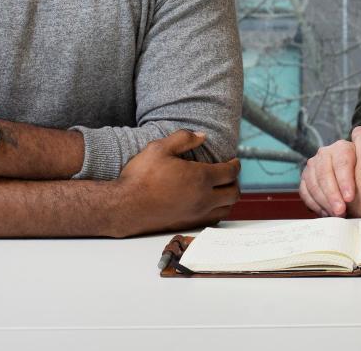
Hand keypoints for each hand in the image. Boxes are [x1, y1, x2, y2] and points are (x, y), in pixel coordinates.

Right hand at [112, 129, 239, 236]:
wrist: (124, 206)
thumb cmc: (140, 177)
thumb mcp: (160, 148)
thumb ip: (183, 138)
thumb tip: (202, 136)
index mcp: (200, 178)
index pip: (230, 173)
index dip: (235, 165)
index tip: (234, 162)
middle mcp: (203, 198)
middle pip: (233, 193)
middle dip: (235, 182)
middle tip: (229, 175)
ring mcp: (196, 214)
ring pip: (226, 209)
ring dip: (228, 199)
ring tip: (221, 190)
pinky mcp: (187, 225)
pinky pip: (213, 220)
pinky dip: (217, 212)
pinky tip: (208, 205)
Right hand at [299, 139, 356, 216]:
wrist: (359, 183)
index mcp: (343, 147)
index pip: (341, 161)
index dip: (344, 179)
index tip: (350, 197)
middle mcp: (325, 153)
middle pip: (324, 172)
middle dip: (332, 193)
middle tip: (341, 211)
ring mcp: (313, 165)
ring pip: (313, 182)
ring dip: (323, 200)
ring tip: (335, 215)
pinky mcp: (307, 179)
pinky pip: (304, 190)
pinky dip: (314, 203)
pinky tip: (326, 214)